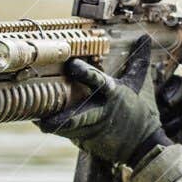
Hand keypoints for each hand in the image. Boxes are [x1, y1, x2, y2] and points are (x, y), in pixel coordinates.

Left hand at [36, 37, 167, 167]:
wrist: (142, 144)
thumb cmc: (140, 110)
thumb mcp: (140, 84)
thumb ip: (139, 61)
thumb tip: (144, 37)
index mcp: (114, 94)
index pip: (98, 81)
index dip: (84, 73)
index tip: (71, 64)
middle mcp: (101, 111)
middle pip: (80, 115)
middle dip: (64, 117)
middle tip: (46, 116)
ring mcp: (93, 127)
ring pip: (69, 126)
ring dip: (53, 123)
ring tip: (36, 118)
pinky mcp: (86, 139)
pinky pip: (66, 133)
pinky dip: (53, 127)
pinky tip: (39, 120)